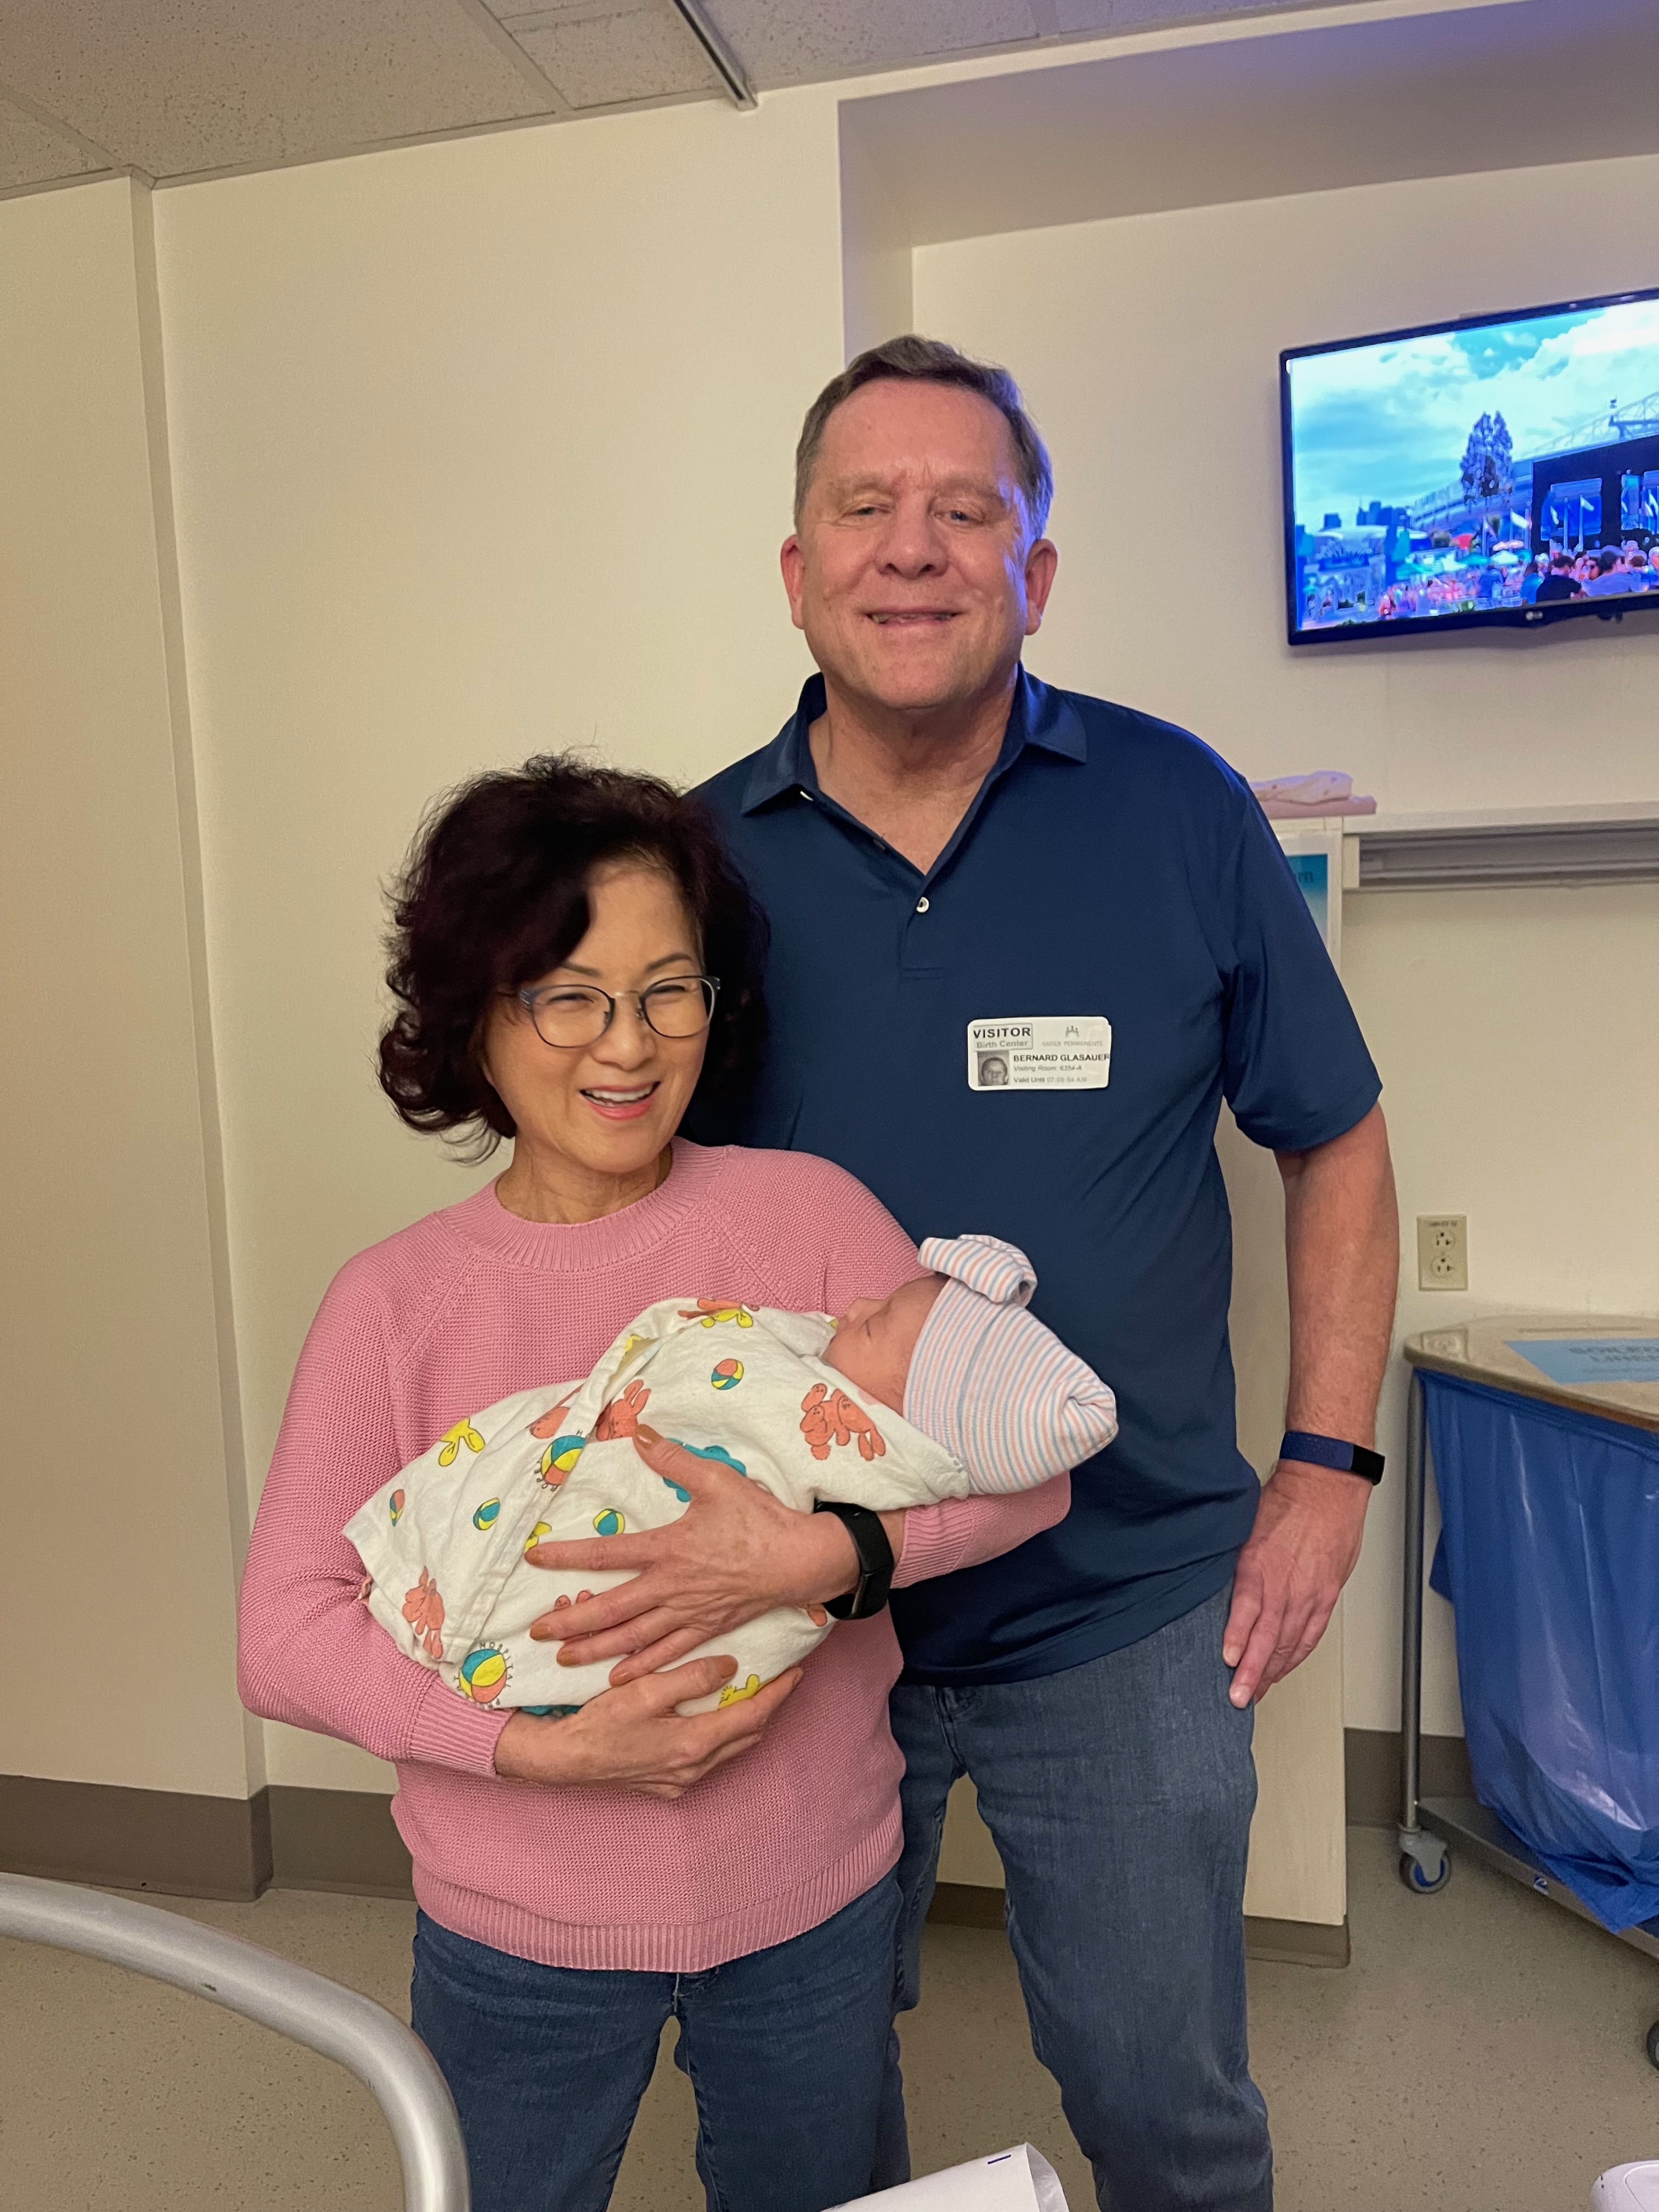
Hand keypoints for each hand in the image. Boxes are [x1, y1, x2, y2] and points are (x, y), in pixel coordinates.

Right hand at [492, 1655, 801, 1798]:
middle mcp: (693, 1769)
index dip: (778, 1693)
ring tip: (751, 1694)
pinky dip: (721, 1738)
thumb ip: (690, 1677)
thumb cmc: (600, 1722)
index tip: (796, 1673)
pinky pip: (708, 1761)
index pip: (752, 1716)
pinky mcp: (667, 1786)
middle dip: (767, 1708)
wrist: (564, 1760)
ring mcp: (680, 1782)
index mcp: (693, 1744)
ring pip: (729, 1751)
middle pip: (747, 1737)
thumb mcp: (644, 1689)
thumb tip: (730, 1667)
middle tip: (778, 1681)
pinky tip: (713, 1719)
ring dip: (744, 1724)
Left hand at [523, 1428, 874, 1681]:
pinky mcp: (706, 1628)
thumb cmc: (758, 1519)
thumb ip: (674, 1459)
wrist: (798, 1561)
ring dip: (595, 1648)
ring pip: (632, 1637)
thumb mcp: (716, 1479)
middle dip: (571, 1620)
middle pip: (610, 1608)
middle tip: (537, 1629)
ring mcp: (687, 1612)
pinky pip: (667, 1653)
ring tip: (563, 1656)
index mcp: (667, 1549)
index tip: (535, 1559)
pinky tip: (617, 1677)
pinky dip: (640, 1666)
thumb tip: (639, 1434)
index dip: (567, 1556)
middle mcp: (670, 1587)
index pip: (606, 1553)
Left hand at [1222, 1459, 1370, 1705]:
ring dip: (1272, 1671)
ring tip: (1257, 1693)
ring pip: (1290, 1642)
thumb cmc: (1286, 1501)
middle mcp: (1288, 1584)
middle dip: (1253, 1672)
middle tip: (1239, 1698)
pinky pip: (1310, 1634)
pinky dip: (1295, 1655)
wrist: (1328, 1486)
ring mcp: (1310, 1593)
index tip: (1228, 1660)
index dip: (1238, 1636)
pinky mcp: (1326, 1595)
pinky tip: (1283, 1669)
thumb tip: (1212, 1587)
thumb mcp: (1246, 1527)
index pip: (1249, 1608)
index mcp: (1261, 1564)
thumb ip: (1234, 1562)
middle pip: (1270, 1637)